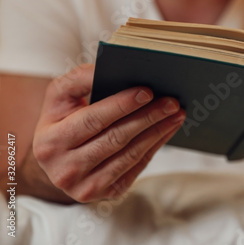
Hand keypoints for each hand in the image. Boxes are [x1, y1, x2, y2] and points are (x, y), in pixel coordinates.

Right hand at [32, 64, 184, 202]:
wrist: (56, 160)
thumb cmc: (62, 119)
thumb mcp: (59, 98)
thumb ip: (79, 79)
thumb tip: (108, 67)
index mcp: (50, 141)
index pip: (92, 120)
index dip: (121, 105)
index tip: (147, 91)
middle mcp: (64, 169)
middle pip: (116, 138)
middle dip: (148, 117)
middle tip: (171, 102)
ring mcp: (85, 186)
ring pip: (130, 155)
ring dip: (158, 132)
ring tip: (176, 114)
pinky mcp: (105, 193)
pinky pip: (136, 167)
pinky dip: (155, 146)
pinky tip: (167, 130)